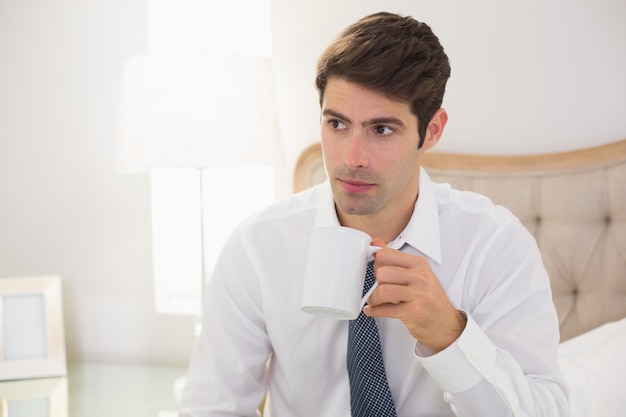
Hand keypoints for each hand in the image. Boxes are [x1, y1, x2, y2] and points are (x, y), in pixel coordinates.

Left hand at [364, 238, 466, 352]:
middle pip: (382, 273)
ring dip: (374, 299)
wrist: (447, 324)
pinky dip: (374, 311)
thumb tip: (376, 243)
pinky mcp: (415, 312)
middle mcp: (420, 277)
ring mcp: (419, 295)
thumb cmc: (430, 299)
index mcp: (419, 264)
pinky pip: (385, 309)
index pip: (386, 254)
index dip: (376, 264)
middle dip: (376, 283)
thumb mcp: (417, 275)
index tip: (376, 271)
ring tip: (376, 301)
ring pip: (382, 291)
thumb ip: (395, 260)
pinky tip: (374, 310)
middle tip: (378, 289)